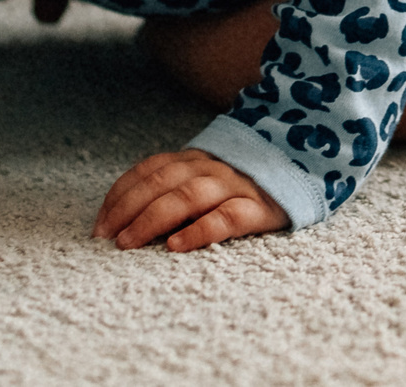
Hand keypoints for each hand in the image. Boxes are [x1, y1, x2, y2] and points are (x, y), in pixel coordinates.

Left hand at [94, 151, 287, 251]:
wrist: (306, 169)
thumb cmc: (247, 183)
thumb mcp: (210, 176)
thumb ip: (176, 186)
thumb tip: (126, 216)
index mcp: (196, 159)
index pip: (149, 170)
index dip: (120, 195)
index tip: (99, 224)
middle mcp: (212, 167)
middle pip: (162, 183)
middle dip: (128, 209)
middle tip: (106, 238)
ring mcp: (236, 185)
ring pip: (187, 197)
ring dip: (152, 219)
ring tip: (129, 243)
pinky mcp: (260, 207)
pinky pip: (226, 218)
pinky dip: (198, 231)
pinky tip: (176, 245)